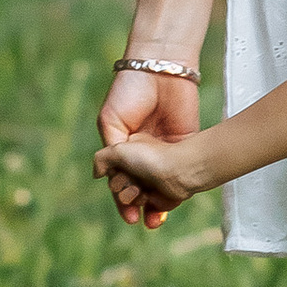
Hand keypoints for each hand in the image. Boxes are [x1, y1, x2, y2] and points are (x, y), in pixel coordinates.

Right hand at [98, 63, 198, 222]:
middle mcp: (144, 152)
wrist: (160, 68)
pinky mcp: (185, 142)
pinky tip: (171, 203)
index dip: (121, 196)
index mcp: (123, 147)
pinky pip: (181, 169)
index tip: (125, 206)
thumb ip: (109, 150)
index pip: (121, 179)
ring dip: (157, 202)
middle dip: (137, 203)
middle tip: (137, 213)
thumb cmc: (129, 90)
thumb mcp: (111, 122)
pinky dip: (177, 187)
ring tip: (153, 219)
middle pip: (141, 185)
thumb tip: (101, 177)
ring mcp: (165, 149)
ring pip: (161, 183)